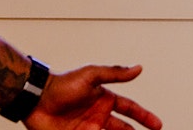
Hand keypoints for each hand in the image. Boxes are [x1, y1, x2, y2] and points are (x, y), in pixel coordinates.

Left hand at [25, 64, 162, 129]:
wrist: (35, 100)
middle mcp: (98, 115)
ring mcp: (87, 129)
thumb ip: (115, 73)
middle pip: (123, 129)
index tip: (157, 125)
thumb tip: (138, 68)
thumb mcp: (91, 75)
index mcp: (104, 99)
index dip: (145, 117)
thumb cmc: (60, 85)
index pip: (130, 109)